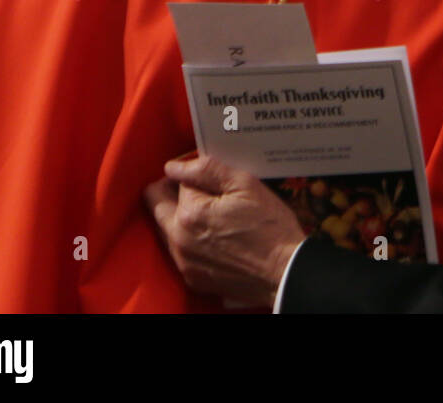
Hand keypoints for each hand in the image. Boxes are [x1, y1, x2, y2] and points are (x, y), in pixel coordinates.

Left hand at [143, 155, 305, 308]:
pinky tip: (215, 237)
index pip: (178, 180)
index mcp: (189, 212)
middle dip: (175, 192)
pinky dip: (190, 240)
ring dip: (181, 217)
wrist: (284, 272)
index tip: (215, 177)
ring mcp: (184, 261)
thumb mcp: (246, 185)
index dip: (196, 174)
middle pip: (158, 205)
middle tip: (204, 191)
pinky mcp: (193, 277)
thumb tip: (173, 166)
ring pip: (166, 229)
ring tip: (213, 214)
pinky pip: (180, 251)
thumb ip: (207, 170)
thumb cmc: (270, 226)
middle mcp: (178, 238)